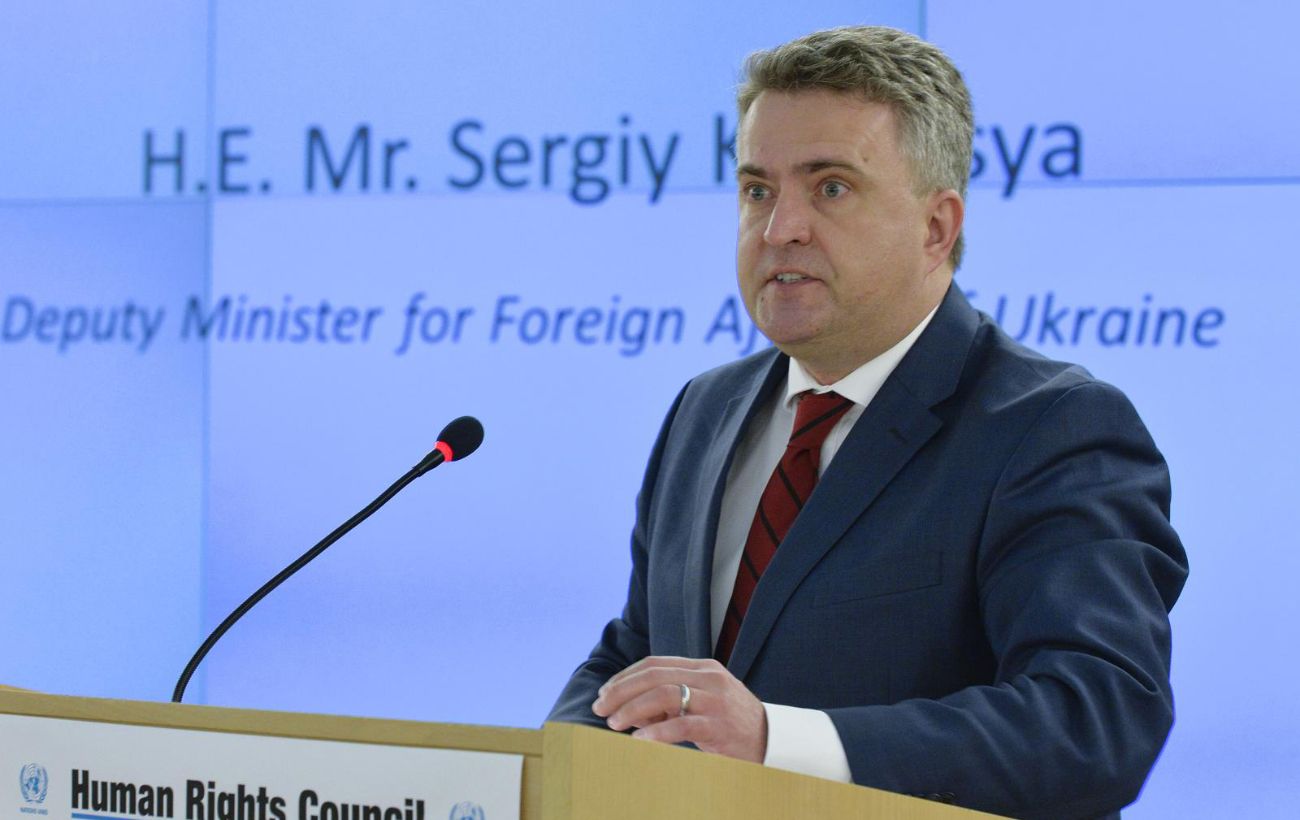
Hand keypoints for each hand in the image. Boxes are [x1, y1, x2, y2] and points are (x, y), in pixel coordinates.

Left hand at [591, 656, 767, 762]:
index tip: (605, 692)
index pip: (655, 664)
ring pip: (665, 695)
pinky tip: (639, 740)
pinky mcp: (719, 726)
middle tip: (600, 708)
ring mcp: (715, 701)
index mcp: (702, 668)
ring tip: (614, 724)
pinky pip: (681, 724)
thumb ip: (672, 699)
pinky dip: (656, 731)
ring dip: (633, 709)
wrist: (771, 741)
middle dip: (621, 691)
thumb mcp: (702, 702)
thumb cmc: (729, 722)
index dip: (625, 677)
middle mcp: (709, 678)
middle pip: (655, 676)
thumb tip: (630, 706)